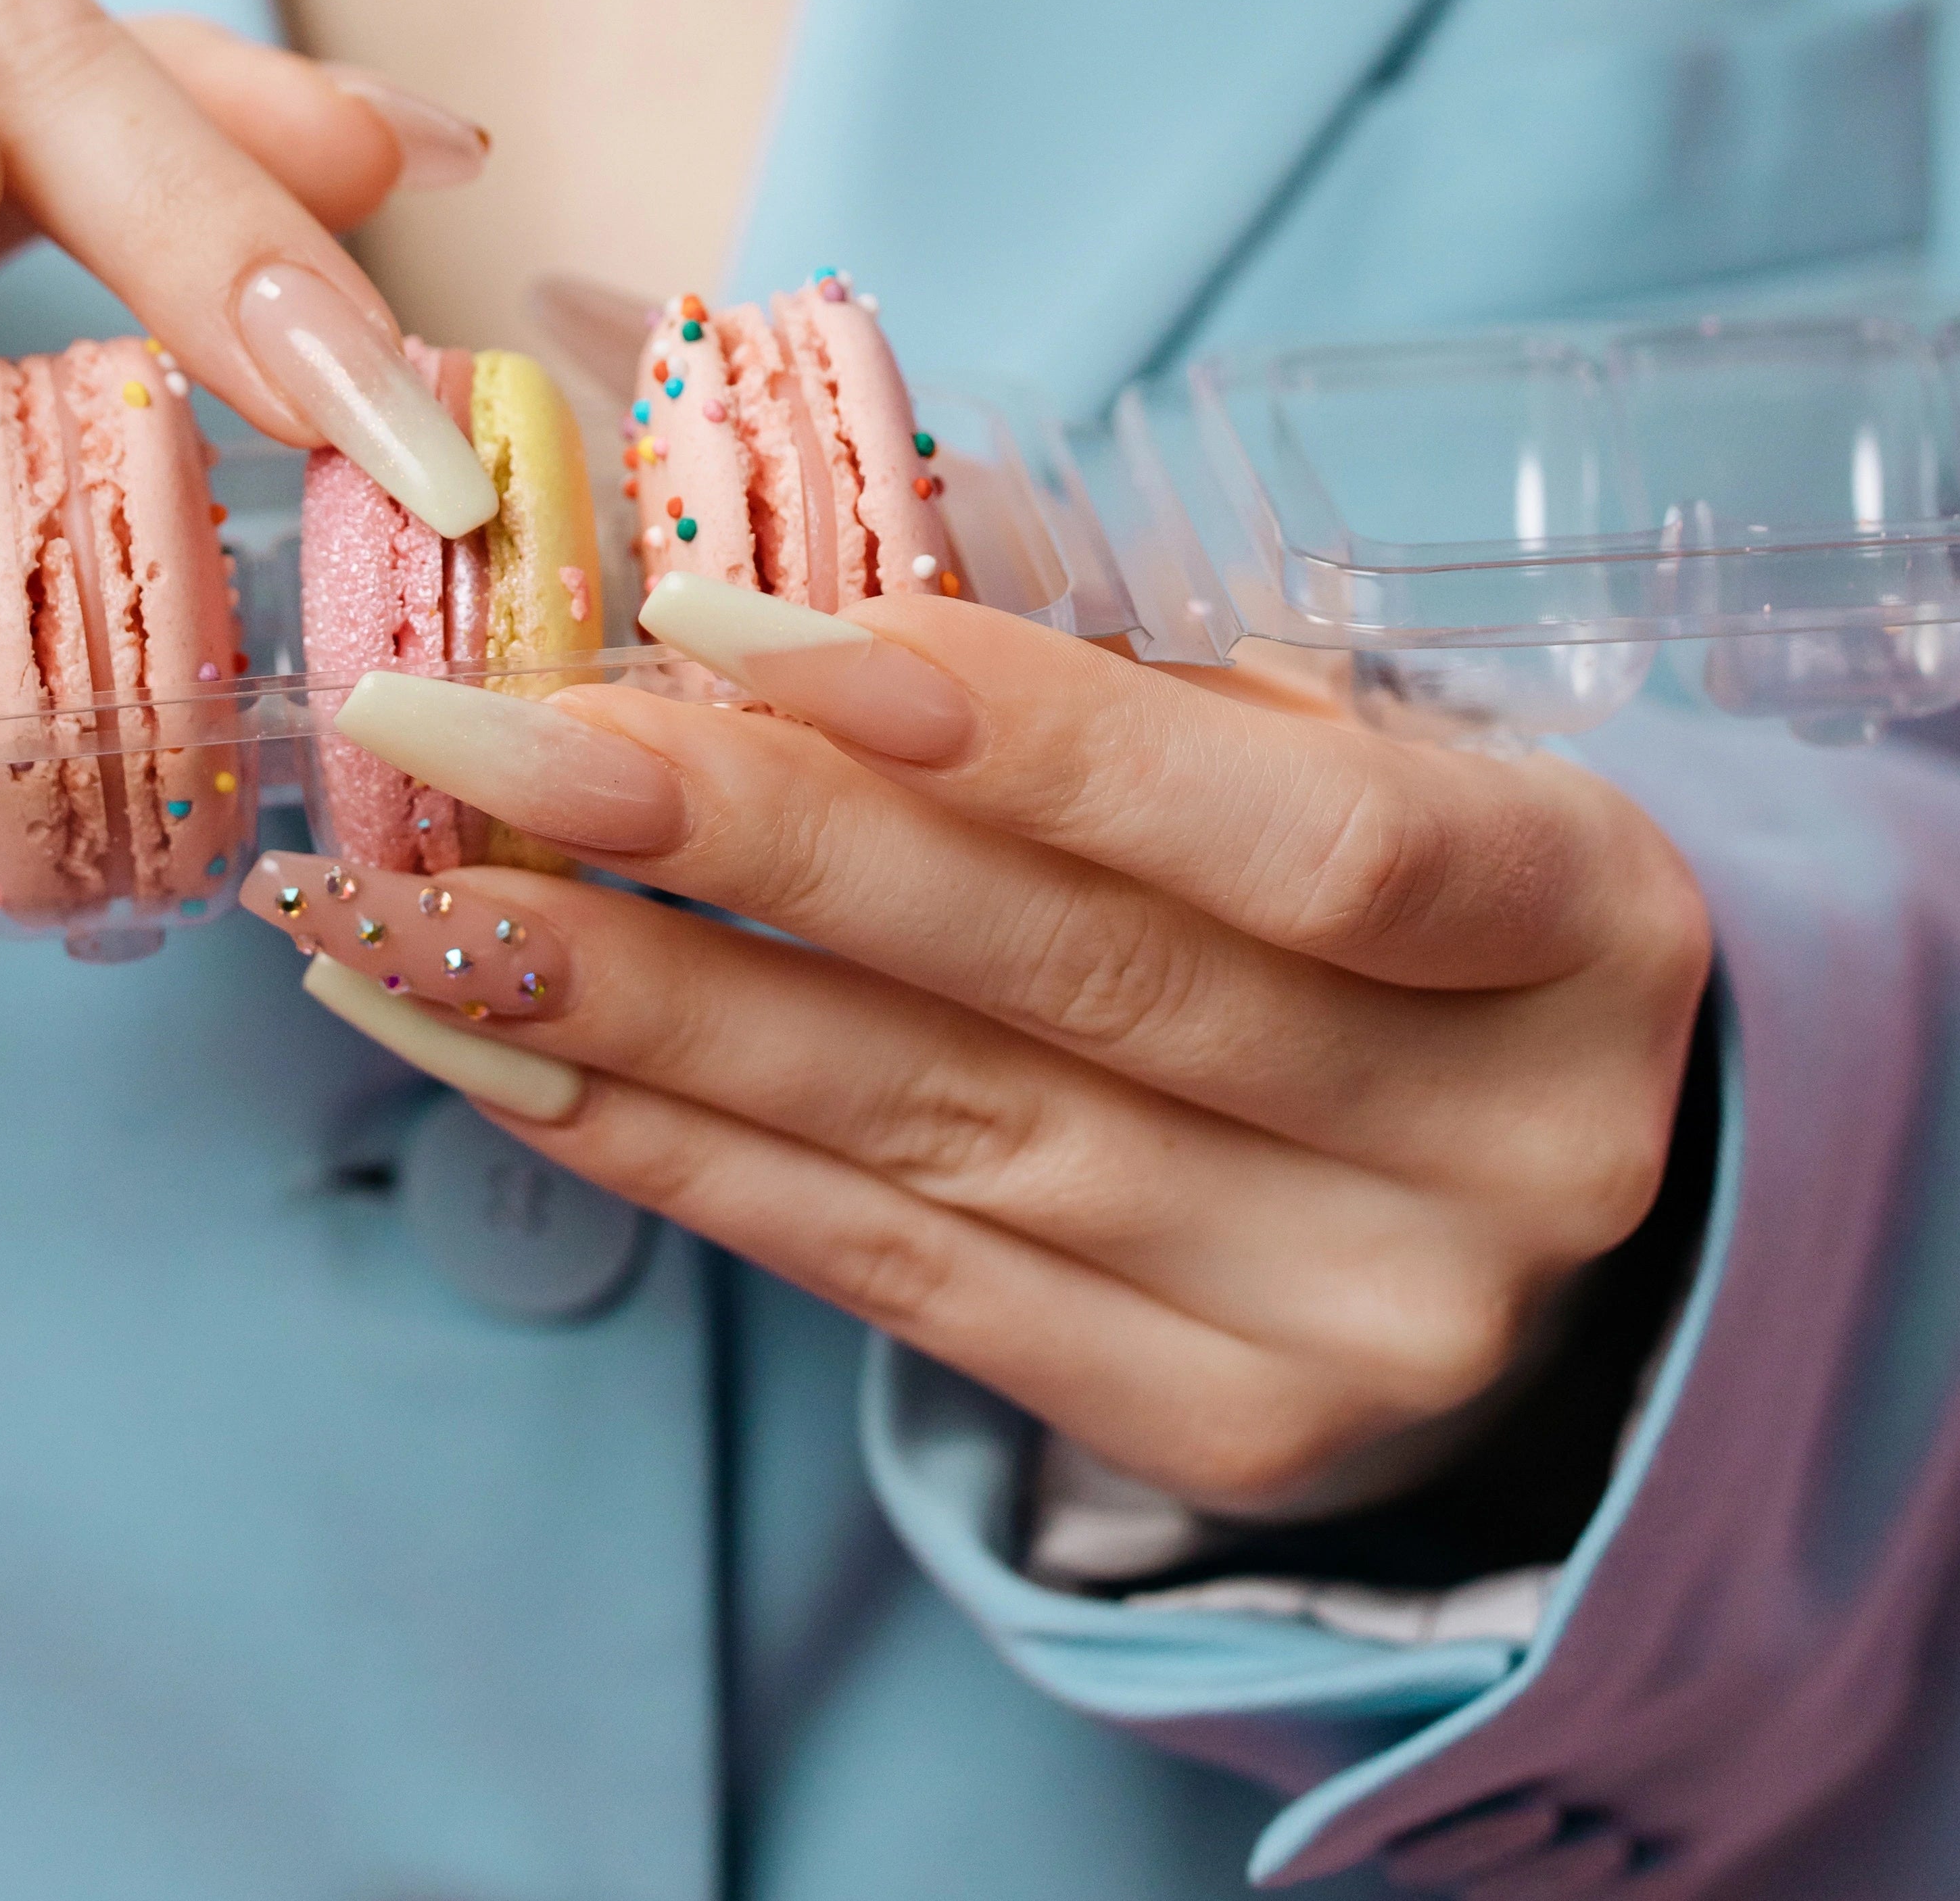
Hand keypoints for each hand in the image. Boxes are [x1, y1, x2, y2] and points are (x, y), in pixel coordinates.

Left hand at [255, 579, 1711, 1516]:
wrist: (1568, 1223)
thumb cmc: (1410, 914)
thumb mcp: (1344, 751)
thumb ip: (1110, 674)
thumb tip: (768, 531)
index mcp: (1576, 920)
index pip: (1292, 833)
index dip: (1009, 728)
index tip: (712, 615)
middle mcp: (1487, 1151)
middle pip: (1056, 981)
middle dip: (720, 839)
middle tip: (450, 729)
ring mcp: (1348, 1326)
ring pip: (924, 1133)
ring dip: (618, 1005)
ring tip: (383, 905)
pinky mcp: (1207, 1428)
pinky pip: (884, 1271)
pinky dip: (666, 1147)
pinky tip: (487, 1050)